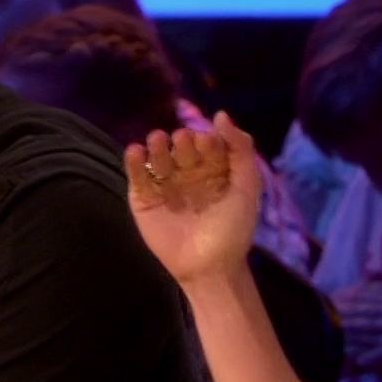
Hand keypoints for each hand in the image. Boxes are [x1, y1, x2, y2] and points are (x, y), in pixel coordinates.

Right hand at [125, 113, 261, 286]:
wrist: (211, 267)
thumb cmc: (234, 229)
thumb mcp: (247, 187)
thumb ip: (240, 150)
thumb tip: (221, 115)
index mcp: (214, 168)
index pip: (208, 143)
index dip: (207, 140)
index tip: (207, 142)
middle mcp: (188, 172)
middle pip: (181, 147)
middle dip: (183, 142)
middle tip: (183, 141)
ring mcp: (165, 185)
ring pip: (158, 157)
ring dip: (157, 146)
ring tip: (158, 140)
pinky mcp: (143, 198)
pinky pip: (137, 176)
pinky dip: (135, 162)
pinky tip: (137, 151)